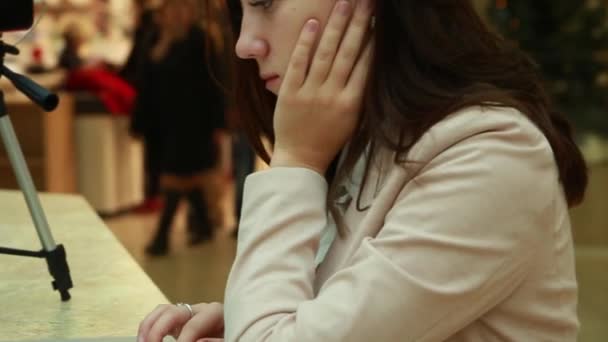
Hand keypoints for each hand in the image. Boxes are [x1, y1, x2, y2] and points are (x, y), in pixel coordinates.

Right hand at [137, 302, 223, 341]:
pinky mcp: (180, 322)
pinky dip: (149, 327)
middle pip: (173, 312)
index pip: (193, 324)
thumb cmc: (232, 335)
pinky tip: (144, 339)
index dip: (184, 340)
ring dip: (149, 327)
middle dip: (158, 331)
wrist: (231, 332)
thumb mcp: (230, 338)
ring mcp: (188, 314)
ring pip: (162, 311)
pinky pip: (160, 317)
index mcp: (216, 312)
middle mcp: (200, 309)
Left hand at [270, 0, 373, 174]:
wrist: (301, 158)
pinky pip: (298, 64)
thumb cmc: (330, 138)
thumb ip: (360, 93)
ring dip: (335, 26)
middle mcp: (333, 96)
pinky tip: (313, 23)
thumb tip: (370, 62)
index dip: (373, 39)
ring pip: (325, 54)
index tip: (379, 19)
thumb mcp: (353, 119)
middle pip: (348, 53)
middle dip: (358, 23)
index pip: (366, 64)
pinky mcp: (289, 94)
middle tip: (367, 1)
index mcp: (352, 103)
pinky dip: (305, 43)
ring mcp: (310, 94)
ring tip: (343, 3)